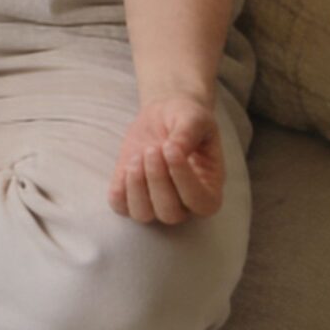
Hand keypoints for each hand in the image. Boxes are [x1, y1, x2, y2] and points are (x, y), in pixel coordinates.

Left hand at [108, 94, 224, 224]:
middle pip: (170, 213)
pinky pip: (120, 206)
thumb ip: (188, 134)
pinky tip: (127, 164)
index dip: (183, 178)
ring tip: (138, 157)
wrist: (163, 115)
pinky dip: (120, 188)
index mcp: (209, 189)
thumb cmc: (186, 119)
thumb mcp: (194, 118)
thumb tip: (175, 151)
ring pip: (143, 214)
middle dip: (157, 179)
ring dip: (136, 186)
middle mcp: (184, 204)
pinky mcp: (131, 195)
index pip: (200, 202)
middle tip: (152, 149)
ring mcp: (156, 203)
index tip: (170, 148)